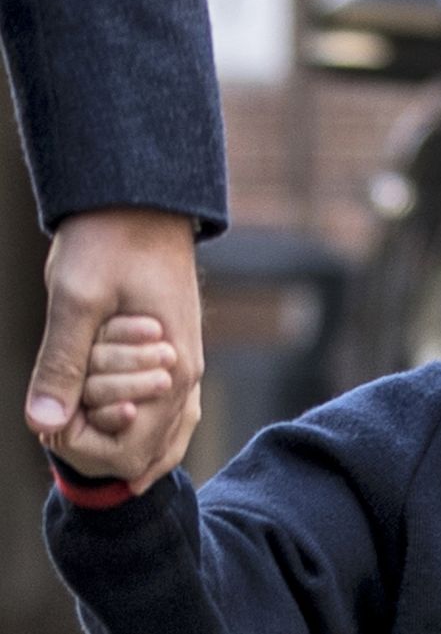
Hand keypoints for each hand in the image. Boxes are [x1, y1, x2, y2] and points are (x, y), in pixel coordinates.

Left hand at [26, 208, 204, 492]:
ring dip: (123, 438)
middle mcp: (187, 374)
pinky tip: (115, 422)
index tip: (52, 418)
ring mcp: (186, 362)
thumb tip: (43, 425)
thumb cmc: (108, 242)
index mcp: (171, 370)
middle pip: (151, 449)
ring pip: (167, 433)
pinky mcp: (177, 349)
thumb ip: (61, 364)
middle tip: (61, 418)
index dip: (86, 447)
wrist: (142, 200)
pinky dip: (142, 424)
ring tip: (88, 433)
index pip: (134, 449)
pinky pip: (169, 408)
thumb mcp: (75, 300)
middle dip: (102, 445)